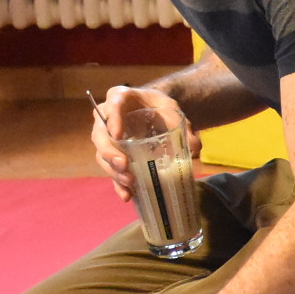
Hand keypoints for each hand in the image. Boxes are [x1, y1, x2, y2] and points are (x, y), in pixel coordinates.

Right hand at [92, 85, 186, 201]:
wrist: (155, 112)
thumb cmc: (159, 107)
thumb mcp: (172, 110)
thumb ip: (184, 125)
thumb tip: (195, 148)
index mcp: (120, 98)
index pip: (112, 106)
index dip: (112, 120)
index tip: (117, 134)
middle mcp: (107, 118)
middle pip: (100, 135)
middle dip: (109, 152)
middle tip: (123, 165)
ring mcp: (108, 138)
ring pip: (102, 155)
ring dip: (114, 171)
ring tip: (129, 183)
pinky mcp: (113, 155)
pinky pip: (111, 170)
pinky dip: (118, 184)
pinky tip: (127, 195)